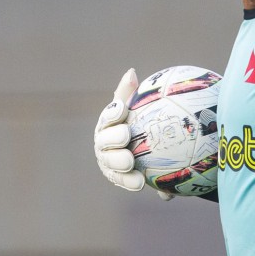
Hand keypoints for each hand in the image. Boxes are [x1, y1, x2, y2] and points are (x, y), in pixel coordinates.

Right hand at [94, 69, 144, 190]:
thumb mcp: (139, 108)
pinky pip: (121, 181)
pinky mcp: (116, 177)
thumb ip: (132, 94)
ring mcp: (108, 161)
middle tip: (126, 135)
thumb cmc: (143, 123)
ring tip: (130, 162)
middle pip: (105, 140)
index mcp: (109, 122)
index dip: (113, 111)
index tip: (122, 108)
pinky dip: (129, 182)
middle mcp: (104, 142)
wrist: (150, 150)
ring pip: (110, 162)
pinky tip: (141, 183)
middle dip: (113, 137)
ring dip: (119, 162)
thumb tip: (131, 72)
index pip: (108, 115)